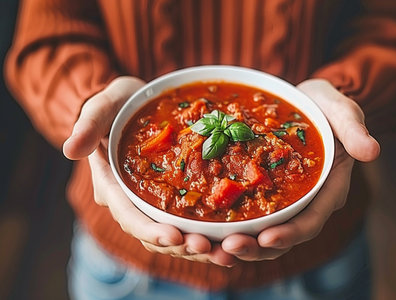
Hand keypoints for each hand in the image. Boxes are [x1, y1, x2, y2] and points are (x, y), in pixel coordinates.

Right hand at [63, 76, 235, 266]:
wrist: (133, 106)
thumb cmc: (117, 106)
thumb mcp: (101, 107)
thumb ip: (88, 125)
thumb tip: (69, 150)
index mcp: (112, 186)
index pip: (129, 216)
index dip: (150, 230)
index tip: (175, 236)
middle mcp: (131, 202)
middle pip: (155, 235)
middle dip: (181, 246)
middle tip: (210, 249)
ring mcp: (152, 204)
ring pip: (173, 236)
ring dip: (198, 248)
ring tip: (226, 253)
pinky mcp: (171, 200)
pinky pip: (188, 223)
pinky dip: (206, 234)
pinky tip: (229, 237)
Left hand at [221, 79, 379, 260]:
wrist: (308, 102)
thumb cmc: (326, 107)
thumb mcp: (342, 112)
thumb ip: (354, 129)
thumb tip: (372, 151)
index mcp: (328, 188)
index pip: (311, 220)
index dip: (290, 233)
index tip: (266, 239)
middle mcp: (308, 201)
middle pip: (284, 236)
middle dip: (258, 247)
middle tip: (229, 247)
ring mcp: (287, 199)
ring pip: (265, 232)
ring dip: (242, 242)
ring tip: (215, 246)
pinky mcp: (267, 192)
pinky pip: (251, 215)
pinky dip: (234, 224)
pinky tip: (212, 226)